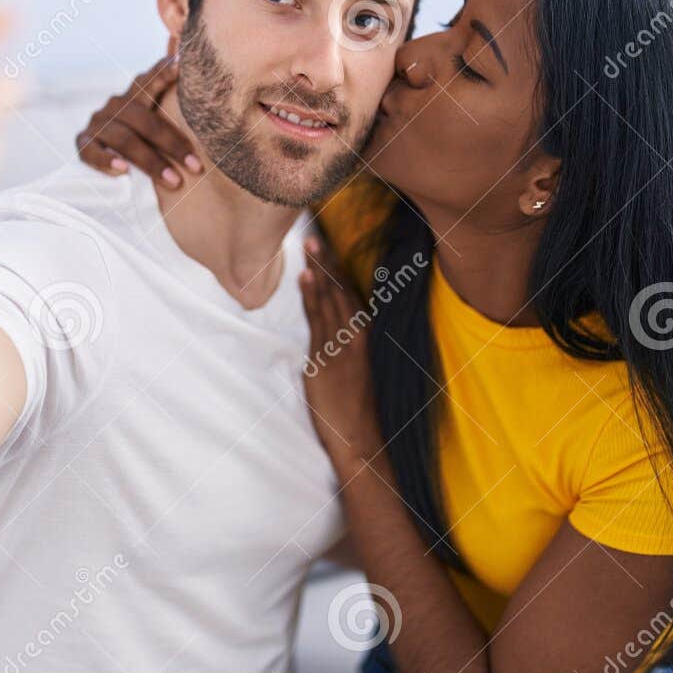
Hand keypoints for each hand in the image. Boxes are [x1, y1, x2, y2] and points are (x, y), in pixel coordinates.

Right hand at [75, 55, 200, 188]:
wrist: (109, 158)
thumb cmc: (145, 138)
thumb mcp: (158, 119)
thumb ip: (170, 93)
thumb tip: (181, 47)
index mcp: (136, 95)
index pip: (150, 80)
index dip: (163, 73)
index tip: (181, 65)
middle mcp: (116, 105)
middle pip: (144, 120)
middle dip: (172, 144)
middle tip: (196, 166)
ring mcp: (98, 123)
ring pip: (124, 139)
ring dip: (150, 162)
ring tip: (174, 182)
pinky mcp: (83, 143)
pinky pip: (92, 152)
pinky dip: (107, 161)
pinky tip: (123, 171)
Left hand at [299, 233, 381, 470]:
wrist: (361, 439)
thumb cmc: (360, 408)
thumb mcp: (359, 369)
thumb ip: (349, 345)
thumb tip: (336, 327)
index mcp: (366, 335)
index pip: (350, 293)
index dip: (337, 269)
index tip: (328, 245)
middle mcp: (356, 336)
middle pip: (339, 290)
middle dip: (326, 261)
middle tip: (314, 233)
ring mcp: (340, 346)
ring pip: (329, 300)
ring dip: (318, 270)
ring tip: (309, 244)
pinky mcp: (325, 359)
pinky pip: (318, 321)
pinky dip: (313, 296)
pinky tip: (307, 277)